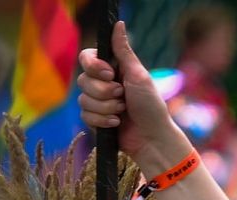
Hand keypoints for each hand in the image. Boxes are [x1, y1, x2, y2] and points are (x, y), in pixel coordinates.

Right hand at [77, 21, 189, 174]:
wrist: (153, 138)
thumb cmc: (151, 106)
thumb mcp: (138, 75)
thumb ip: (123, 51)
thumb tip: (118, 23)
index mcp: (112, 70)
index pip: (86, 58)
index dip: (93, 66)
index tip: (109, 74)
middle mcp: (102, 84)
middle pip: (83, 80)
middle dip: (104, 92)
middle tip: (123, 98)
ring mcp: (98, 102)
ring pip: (83, 100)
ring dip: (106, 108)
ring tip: (123, 112)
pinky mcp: (96, 120)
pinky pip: (85, 116)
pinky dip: (103, 121)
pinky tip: (117, 124)